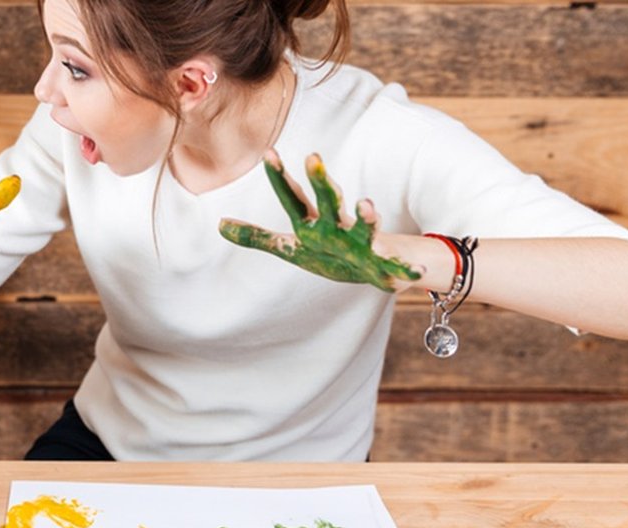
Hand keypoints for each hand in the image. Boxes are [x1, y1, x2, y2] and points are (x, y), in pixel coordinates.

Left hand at [219, 151, 420, 291]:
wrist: (376, 268)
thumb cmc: (329, 253)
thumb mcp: (292, 247)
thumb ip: (257, 237)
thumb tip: (219, 225)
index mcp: (313, 223)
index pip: (293, 197)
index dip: (280, 177)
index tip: (267, 153)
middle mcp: (337, 225)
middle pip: (328, 201)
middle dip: (321, 181)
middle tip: (312, 157)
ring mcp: (362, 241)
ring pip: (364, 226)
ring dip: (365, 216)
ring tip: (365, 204)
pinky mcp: (384, 261)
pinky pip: (395, 266)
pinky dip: (404, 270)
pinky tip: (408, 274)